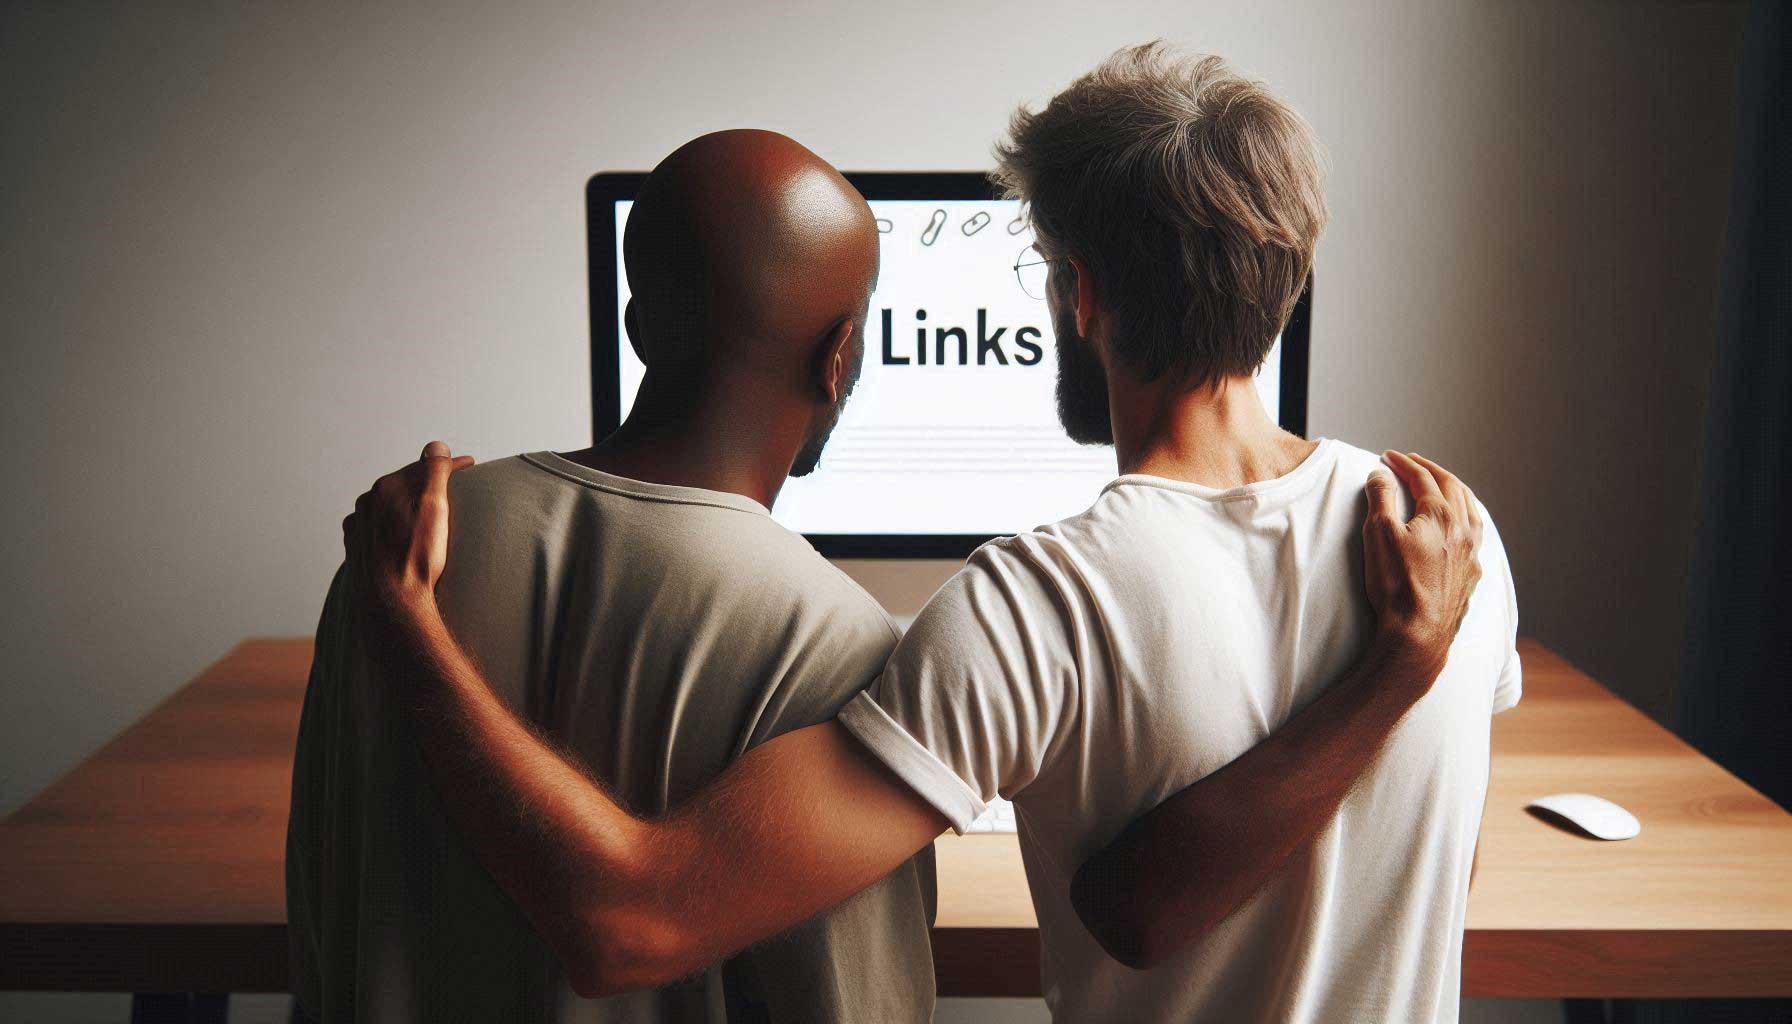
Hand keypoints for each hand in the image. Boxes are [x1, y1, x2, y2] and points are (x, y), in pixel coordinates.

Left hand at [342, 441, 474, 623]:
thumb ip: (435, 471)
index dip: (451, 465)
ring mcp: (359, 525)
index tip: (470, 466)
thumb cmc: (416, 558)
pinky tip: (401, 532)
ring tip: (427, 510)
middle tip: (453, 485)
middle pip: (405, 484)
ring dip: (407, 502)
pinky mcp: (357, 547)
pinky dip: (390, 523)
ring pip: (388, 505)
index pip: (425, 467)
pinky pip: (376, 527)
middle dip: (428, 482)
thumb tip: (436, 446)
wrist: (391, 604)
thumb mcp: (435, 509)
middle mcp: (368, 502)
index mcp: (387, 487)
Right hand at [1362, 451, 1483, 675]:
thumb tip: (1380, 474)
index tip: (1389, 457)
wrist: (1418, 633)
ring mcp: (1472, 553)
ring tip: (1443, 486)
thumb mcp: (1378, 534)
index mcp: (1441, 515)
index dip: (1404, 464)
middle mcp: (1463, 530)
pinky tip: (1461, 527)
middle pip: (1452, 487)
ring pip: (1471, 510)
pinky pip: (1476, 536)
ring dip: (1455, 491)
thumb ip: (1380, 498)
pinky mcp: (1472, 576)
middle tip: (1415, 463)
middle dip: (1432, 471)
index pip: (1422, 478)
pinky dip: (1466, 519)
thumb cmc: (1397, 585)